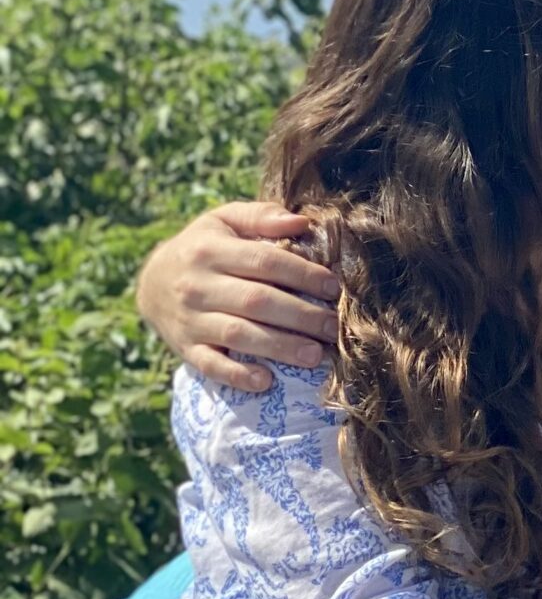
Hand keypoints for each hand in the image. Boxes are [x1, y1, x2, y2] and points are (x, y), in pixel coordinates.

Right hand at [138, 202, 340, 391]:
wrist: (150, 282)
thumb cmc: (202, 248)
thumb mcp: (224, 221)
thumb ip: (261, 217)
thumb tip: (302, 221)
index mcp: (211, 250)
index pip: (265, 261)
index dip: (303, 275)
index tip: (333, 288)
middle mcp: (198, 286)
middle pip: (257, 301)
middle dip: (301, 316)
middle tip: (333, 327)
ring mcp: (190, 320)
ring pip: (238, 335)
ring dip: (280, 347)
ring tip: (315, 356)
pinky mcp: (185, 348)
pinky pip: (210, 365)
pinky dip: (237, 375)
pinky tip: (265, 381)